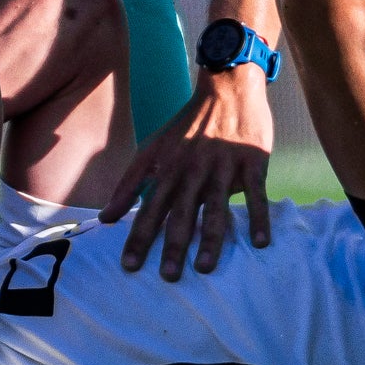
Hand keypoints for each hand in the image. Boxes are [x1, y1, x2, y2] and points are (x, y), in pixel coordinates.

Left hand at [100, 62, 271, 277]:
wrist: (227, 87)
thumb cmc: (188, 125)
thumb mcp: (152, 148)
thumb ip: (129, 184)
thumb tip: (106, 218)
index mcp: (168, 168)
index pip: (149, 208)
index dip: (139, 237)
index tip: (129, 266)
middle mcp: (193, 170)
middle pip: (182, 213)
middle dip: (173, 245)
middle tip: (168, 277)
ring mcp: (224, 166)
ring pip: (216, 208)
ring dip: (210, 239)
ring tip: (204, 267)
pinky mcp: (252, 163)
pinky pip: (256, 195)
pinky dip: (258, 218)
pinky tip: (259, 242)